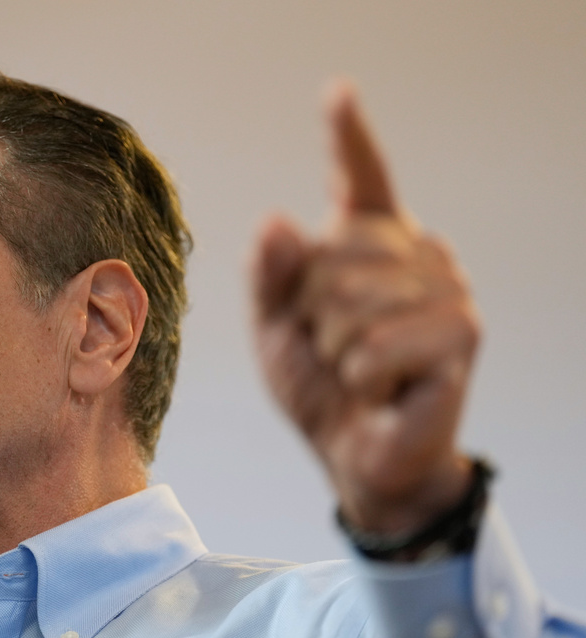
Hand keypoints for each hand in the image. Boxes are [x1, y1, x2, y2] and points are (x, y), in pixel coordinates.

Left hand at [251, 81, 478, 535]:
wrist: (352, 451)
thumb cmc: (318, 384)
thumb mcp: (274, 328)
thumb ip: (268, 276)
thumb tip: (277, 220)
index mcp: (366, 245)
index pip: (360, 178)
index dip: (347, 136)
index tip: (337, 92)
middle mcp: (413, 252)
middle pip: (333, 255)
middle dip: (313, 313)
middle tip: (335, 346)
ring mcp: (445, 287)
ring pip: (353, 299)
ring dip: (338, 349)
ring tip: (359, 369)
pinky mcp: (462, 332)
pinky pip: (379, 344)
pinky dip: (364, 376)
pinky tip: (383, 388)